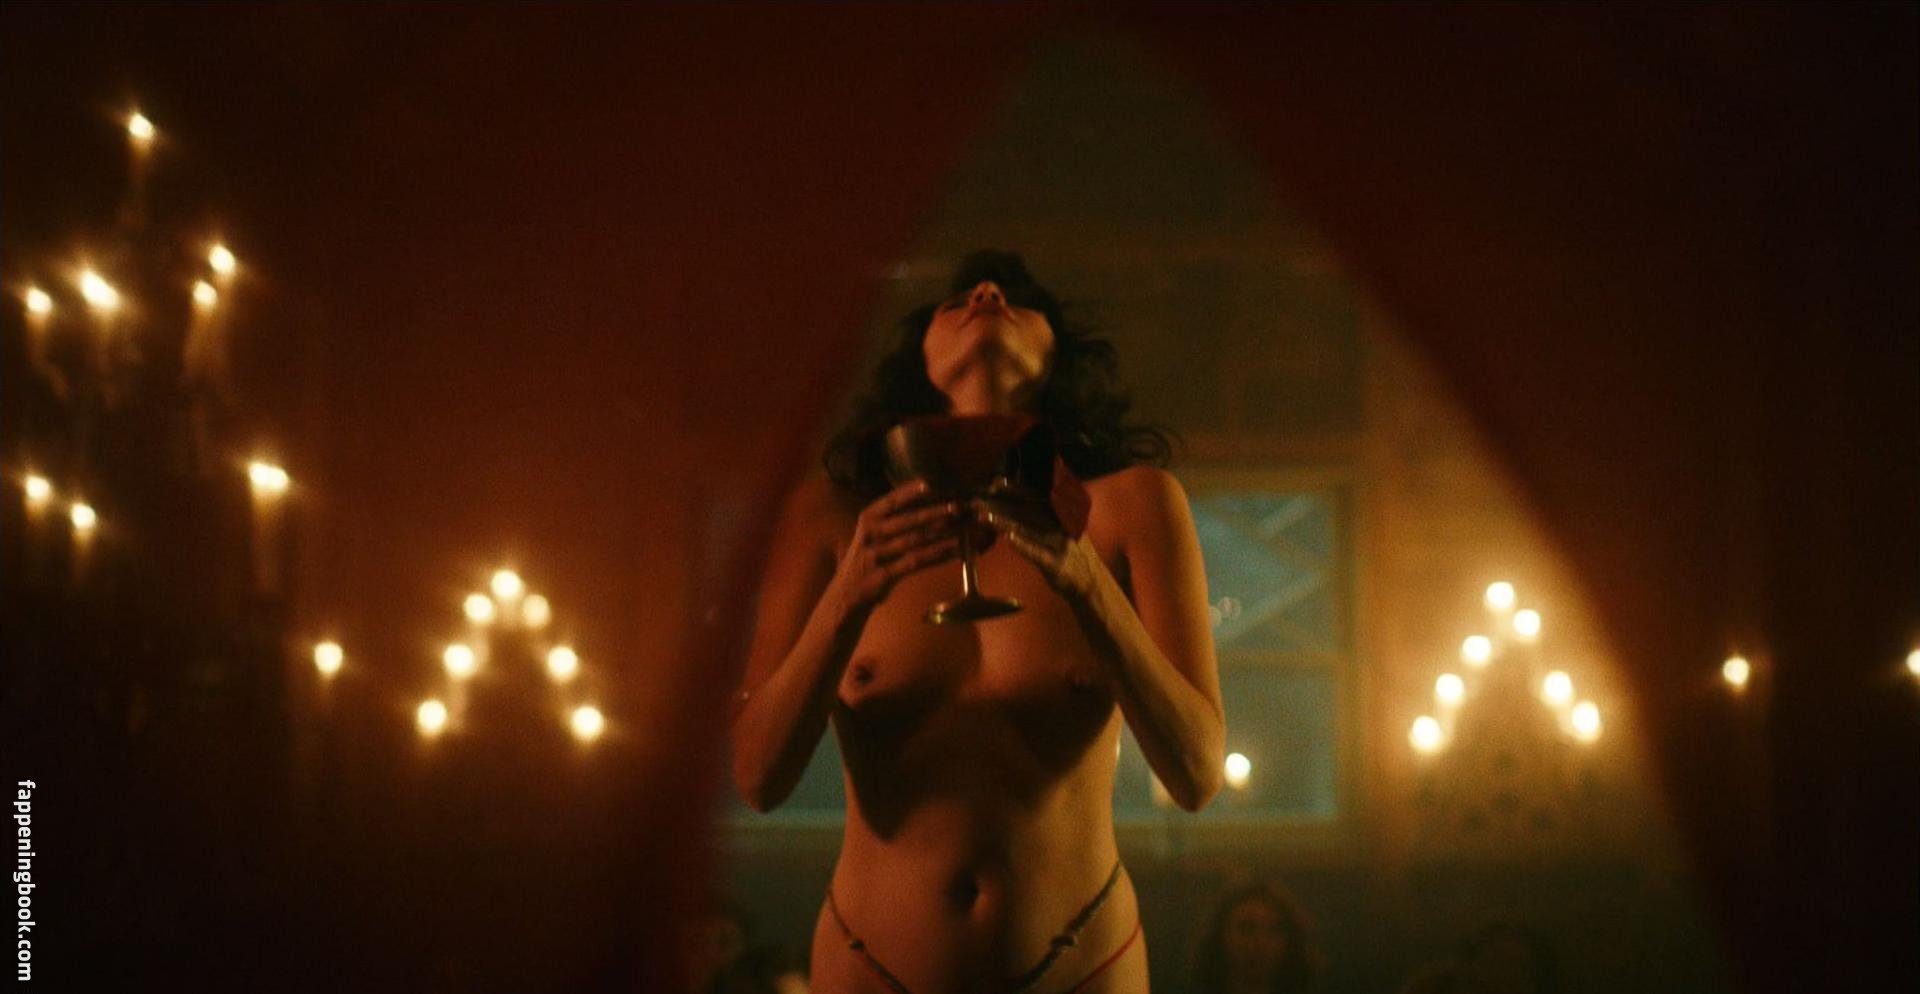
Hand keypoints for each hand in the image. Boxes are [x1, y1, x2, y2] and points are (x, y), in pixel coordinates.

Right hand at [831, 479, 963, 614]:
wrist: (846, 594)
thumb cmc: (869, 559)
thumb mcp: (873, 534)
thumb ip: (895, 518)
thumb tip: (932, 501)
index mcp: (868, 518)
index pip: (892, 500)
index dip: (911, 491)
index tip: (931, 483)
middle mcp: (870, 533)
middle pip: (908, 520)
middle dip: (936, 512)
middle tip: (958, 506)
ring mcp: (875, 555)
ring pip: (915, 540)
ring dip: (943, 533)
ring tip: (965, 528)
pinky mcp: (883, 575)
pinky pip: (916, 562)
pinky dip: (939, 555)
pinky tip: (956, 551)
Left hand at [969, 494, 1099, 599]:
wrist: (1090, 582)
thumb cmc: (1067, 551)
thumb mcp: (1059, 528)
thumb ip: (1040, 514)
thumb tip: (1014, 498)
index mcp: (1060, 513)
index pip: (1034, 497)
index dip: (1014, 490)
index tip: (993, 484)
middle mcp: (1060, 525)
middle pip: (1026, 511)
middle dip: (1000, 505)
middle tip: (976, 502)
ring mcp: (1059, 544)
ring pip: (1028, 529)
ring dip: (1004, 522)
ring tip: (983, 517)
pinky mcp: (1057, 565)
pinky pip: (1038, 554)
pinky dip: (1024, 545)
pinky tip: (1008, 539)